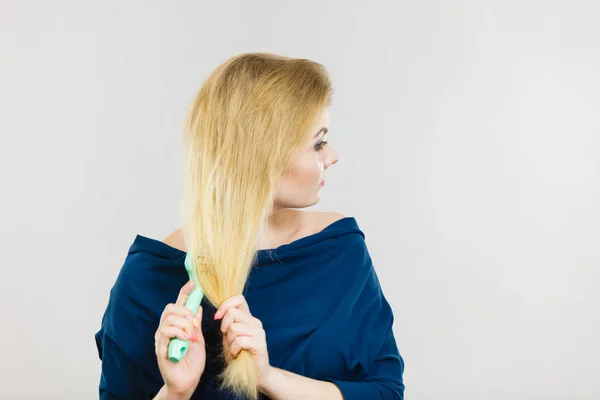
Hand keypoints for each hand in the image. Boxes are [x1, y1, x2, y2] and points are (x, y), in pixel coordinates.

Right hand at [155, 280, 205, 397]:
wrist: (188, 381)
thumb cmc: (192, 361)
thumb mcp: (198, 338)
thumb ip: (196, 323)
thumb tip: (197, 306)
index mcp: (177, 324)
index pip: (178, 303)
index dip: (185, 292)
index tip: (193, 283)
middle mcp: (167, 328)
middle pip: (171, 308)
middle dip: (185, 311)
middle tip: (195, 322)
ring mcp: (162, 338)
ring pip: (169, 318)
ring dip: (184, 324)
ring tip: (192, 335)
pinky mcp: (160, 347)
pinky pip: (166, 331)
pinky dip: (179, 332)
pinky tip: (186, 339)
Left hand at [214, 294, 270, 383]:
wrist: (253, 374)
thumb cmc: (239, 355)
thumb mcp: (229, 336)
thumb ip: (226, 323)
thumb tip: (217, 313)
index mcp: (248, 318)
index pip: (238, 298)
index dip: (225, 305)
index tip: (217, 317)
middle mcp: (255, 322)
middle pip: (232, 312)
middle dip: (224, 327)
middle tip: (229, 339)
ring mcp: (259, 332)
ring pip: (234, 327)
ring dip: (229, 341)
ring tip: (235, 349)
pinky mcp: (260, 343)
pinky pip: (239, 341)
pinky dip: (234, 350)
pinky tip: (237, 354)